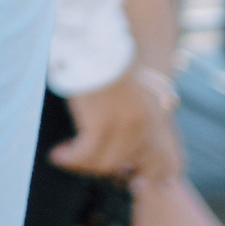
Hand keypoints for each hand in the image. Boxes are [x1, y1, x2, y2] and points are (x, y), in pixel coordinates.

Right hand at [50, 66, 183, 181]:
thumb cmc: (104, 59)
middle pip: (129, 165)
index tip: (134, 182)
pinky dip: (70, 158)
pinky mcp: (102, 125)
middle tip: (82, 164)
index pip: (167, 162)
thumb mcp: (128, 90)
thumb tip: (120, 143)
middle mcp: (145, 126)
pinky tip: (57, 154)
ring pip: (105, 163)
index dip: (153, 177)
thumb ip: (132, 114)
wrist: (95, 43)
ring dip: (81, 163)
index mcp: (155, 116)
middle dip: (105, 169)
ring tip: (63, 157)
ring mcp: (125, 127)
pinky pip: (85, 155)